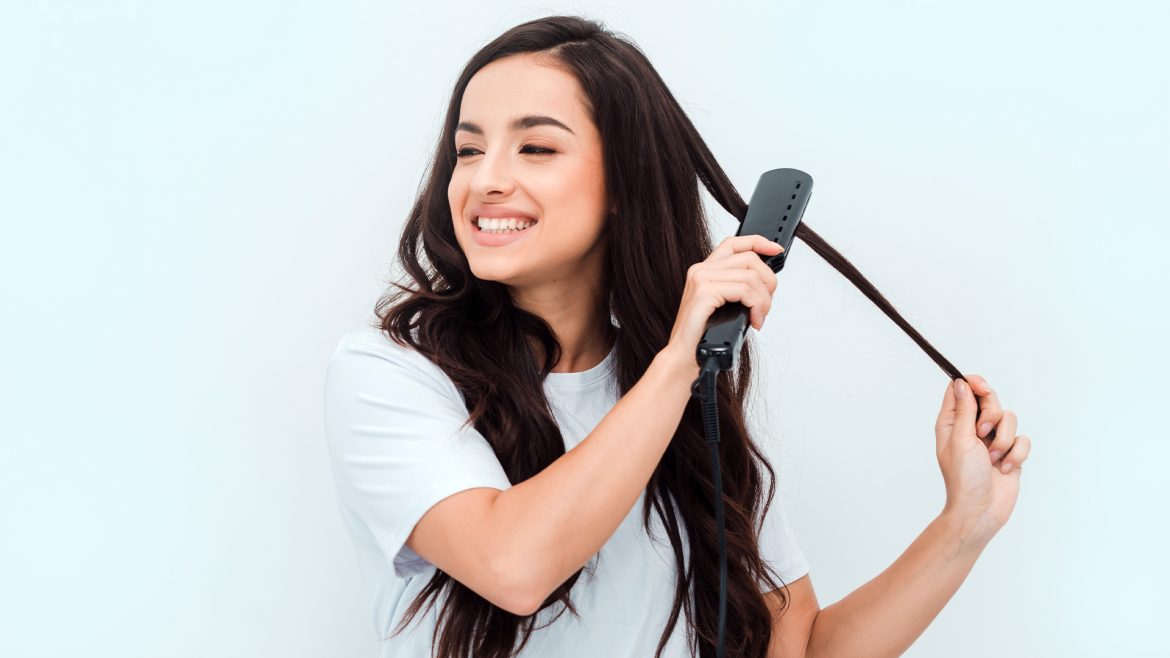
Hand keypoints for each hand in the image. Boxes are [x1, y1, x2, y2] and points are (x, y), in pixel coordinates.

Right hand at [666, 235, 781, 354]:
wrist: (684, 356)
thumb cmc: (702, 335)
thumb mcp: (724, 305)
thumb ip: (738, 288)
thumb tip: (766, 283)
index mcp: (704, 270)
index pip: (734, 243)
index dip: (759, 242)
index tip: (776, 251)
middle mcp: (700, 270)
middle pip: (750, 259)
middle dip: (768, 282)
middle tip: (766, 305)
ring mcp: (701, 279)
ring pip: (751, 276)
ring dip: (764, 300)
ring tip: (759, 317)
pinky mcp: (704, 292)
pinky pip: (745, 291)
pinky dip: (757, 306)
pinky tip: (754, 321)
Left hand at [934, 375, 1031, 541]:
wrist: (981, 510)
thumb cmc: (964, 479)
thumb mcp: (960, 440)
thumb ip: (964, 410)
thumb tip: (961, 383)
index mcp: (953, 423)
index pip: (961, 389)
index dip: (973, 383)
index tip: (983, 388)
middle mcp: (972, 428)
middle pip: (990, 399)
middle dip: (992, 414)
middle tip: (983, 432)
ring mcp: (993, 440)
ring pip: (1010, 418)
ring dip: (1004, 440)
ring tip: (993, 458)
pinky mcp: (1010, 452)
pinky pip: (1023, 439)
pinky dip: (1016, 454)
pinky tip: (1005, 468)